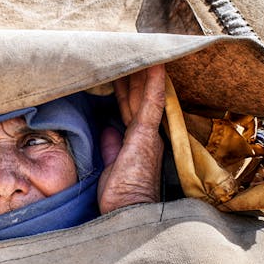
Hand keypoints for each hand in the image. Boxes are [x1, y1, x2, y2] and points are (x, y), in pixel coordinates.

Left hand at [98, 65, 164, 213]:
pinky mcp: (146, 136)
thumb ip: (111, 146)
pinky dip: (154, 84)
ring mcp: (147, 134)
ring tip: (138, 50)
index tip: (120, 71)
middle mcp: (145, 135)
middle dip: (131, 75)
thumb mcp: (111, 166)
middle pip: (136, 98)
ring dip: (141, 73)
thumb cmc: (119, 197)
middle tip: (127, 52)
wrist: (127, 214)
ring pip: (144, 95)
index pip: (129, 109)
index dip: (125, 89)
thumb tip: (107, 129)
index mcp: (136, 142)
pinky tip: (156, 66)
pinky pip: (152, 104)